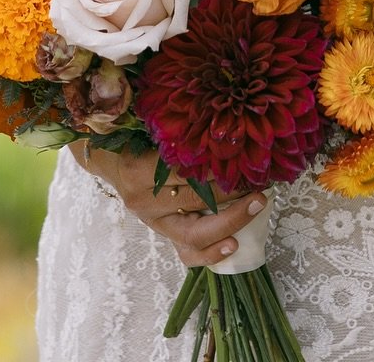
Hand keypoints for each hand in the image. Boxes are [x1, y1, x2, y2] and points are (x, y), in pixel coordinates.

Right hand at [73, 142, 265, 268]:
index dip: (218, 168)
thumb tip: (224, 119)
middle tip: (261, 184)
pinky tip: (233, 246)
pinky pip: (186, 254)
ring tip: (256, 208)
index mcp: (139, 171)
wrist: (111, 160)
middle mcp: (146, 202)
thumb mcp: (151, 127)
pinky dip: (210, 254)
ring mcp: (155, 223)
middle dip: (233, 193)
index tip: (248, 157)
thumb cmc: (137, 137)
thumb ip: (178, 129)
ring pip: (193, 236)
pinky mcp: (163, 235)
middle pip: (194, 203)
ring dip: (229, 223)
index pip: (186, 172)